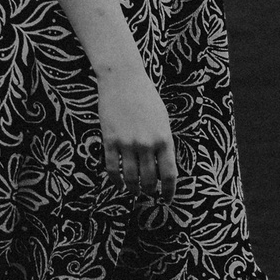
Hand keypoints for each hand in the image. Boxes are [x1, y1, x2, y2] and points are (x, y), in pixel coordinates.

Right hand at [95, 61, 177, 200]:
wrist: (123, 79)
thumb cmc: (146, 98)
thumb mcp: (163, 120)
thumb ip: (164, 143)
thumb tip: (163, 168)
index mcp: (164, 138)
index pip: (169, 174)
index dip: (169, 191)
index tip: (167, 200)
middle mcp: (146, 144)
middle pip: (149, 180)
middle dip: (150, 192)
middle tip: (149, 195)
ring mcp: (127, 143)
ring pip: (130, 178)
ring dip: (133, 189)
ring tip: (135, 192)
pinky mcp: (110, 141)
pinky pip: (112, 169)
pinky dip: (116, 181)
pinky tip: (119, 185)